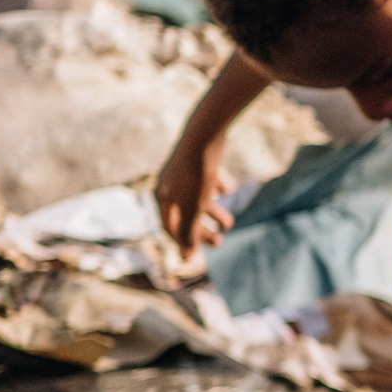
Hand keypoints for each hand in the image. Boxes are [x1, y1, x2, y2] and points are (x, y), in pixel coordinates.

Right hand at [155, 135, 230, 255]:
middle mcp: (167, 184)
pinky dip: (215, 188)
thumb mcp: (194, 207)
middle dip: (201, 230)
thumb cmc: (197, 174)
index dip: (183, 241)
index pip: (169, 226)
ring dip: (212, 213)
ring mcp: (181, 171)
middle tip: (219, 242)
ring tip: (229, 224)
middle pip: (183, 214)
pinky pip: (204, 179)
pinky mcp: (196, 159)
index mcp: (161, 196)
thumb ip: (190, 232)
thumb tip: (186, 259)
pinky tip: (228, 189)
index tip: (198, 253)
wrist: (205, 133)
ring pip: (196, 198)